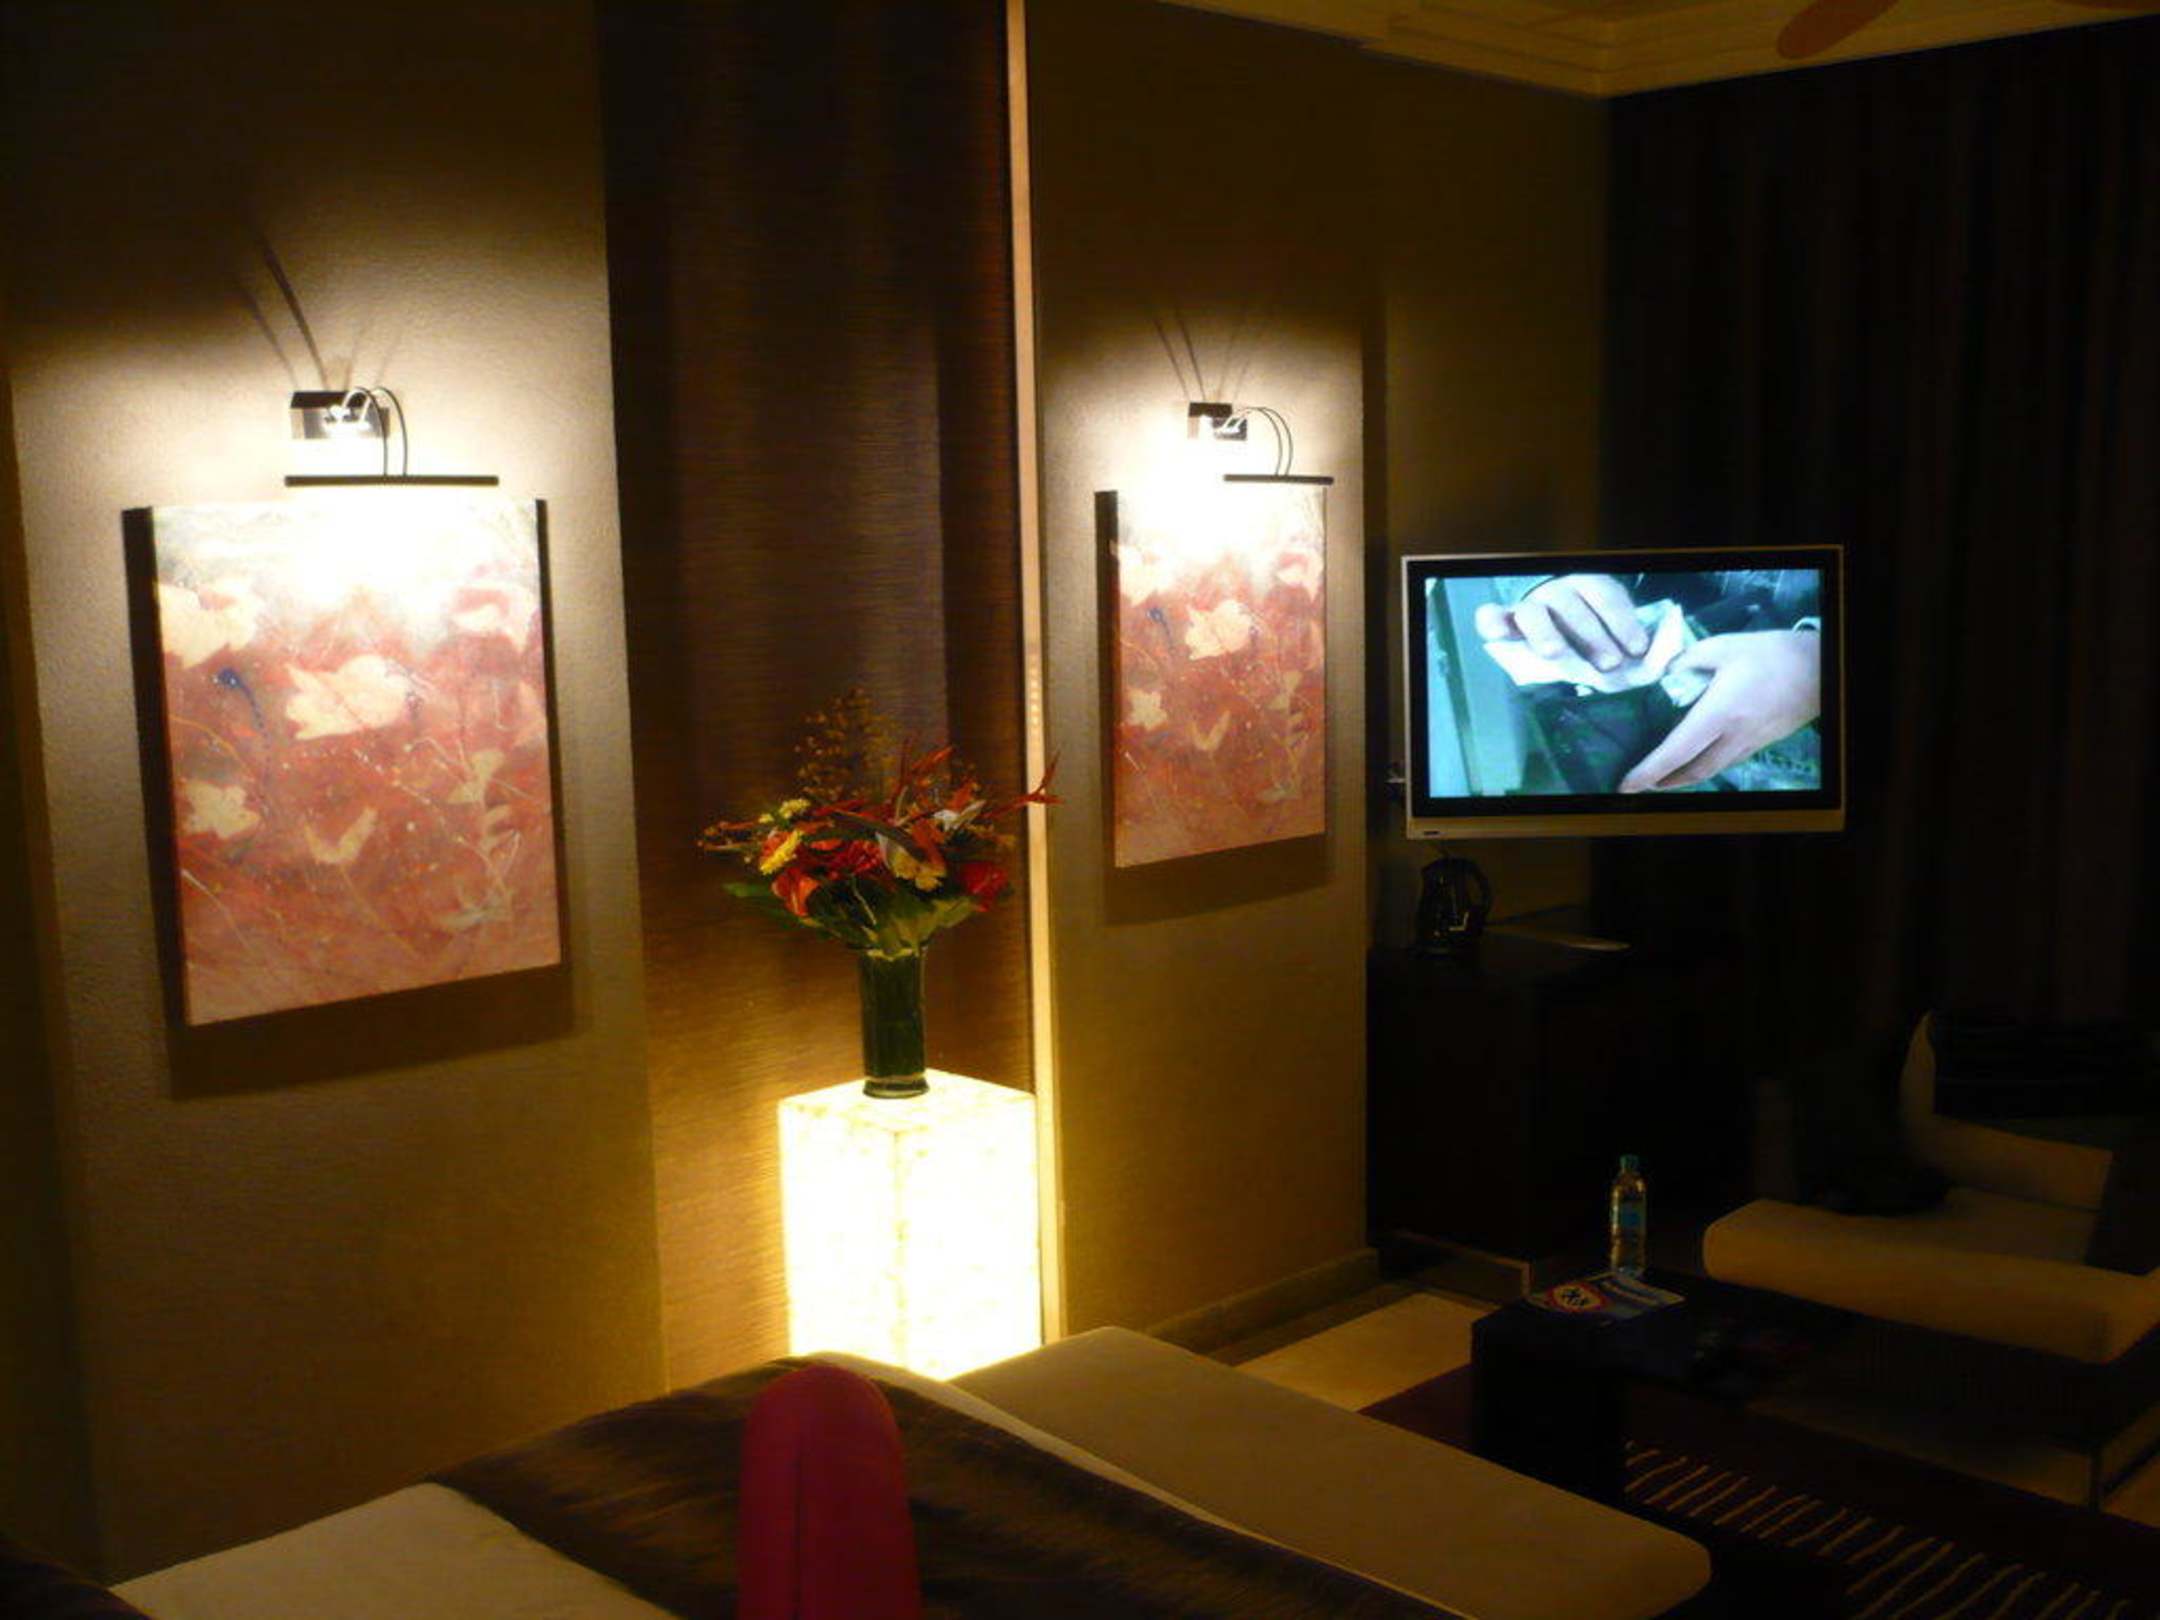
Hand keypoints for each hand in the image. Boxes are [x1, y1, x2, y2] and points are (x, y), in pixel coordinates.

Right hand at [1474, 574, 1647, 672]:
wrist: (1550, 614)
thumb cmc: (1588, 626)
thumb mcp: (1612, 627)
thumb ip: (1625, 641)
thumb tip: (1651, 663)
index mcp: (1588, 584)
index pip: (1605, 597)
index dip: (1622, 621)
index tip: (1637, 648)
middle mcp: (1557, 590)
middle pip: (1572, 607)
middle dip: (1592, 635)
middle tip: (1610, 663)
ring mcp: (1529, 604)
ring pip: (1534, 613)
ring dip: (1546, 633)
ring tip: (1556, 654)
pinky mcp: (1504, 620)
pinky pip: (1491, 617)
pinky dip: (1493, 624)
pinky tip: (1500, 634)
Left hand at [1619, 630, 1820, 792]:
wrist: (1819, 668)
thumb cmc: (1771, 655)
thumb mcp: (1724, 646)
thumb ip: (1688, 660)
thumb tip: (1664, 673)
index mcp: (1719, 713)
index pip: (1676, 751)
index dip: (1649, 771)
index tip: (1627, 784)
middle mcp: (1733, 736)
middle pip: (1692, 771)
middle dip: (1662, 783)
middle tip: (1638, 786)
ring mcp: (1749, 743)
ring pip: (1710, 770)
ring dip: (1683, 779)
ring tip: (1660, 779)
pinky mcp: (1761, 742)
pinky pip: (1726, 762)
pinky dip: (1704, 767)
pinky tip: (1695, 761)